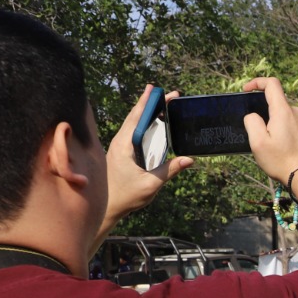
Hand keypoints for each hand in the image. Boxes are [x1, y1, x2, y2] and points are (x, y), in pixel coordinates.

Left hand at [105, 84, 192, 222]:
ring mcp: (119, 146)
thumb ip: (170, 170)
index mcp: (124, 145)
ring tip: (159, 101)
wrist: (108, 206)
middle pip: (135, 116)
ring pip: (133, 122)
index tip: (158, 91)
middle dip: (150, 102)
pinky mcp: (121, 151)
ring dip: (146, 110)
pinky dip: (143, 121)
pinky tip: (150, 120)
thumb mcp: (151, 184)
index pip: (138, 118)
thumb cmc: (126, 196)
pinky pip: (133, 130)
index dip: (149, 104)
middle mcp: (120, 142)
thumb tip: (189, 160)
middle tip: (166, 92)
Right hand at [240, 77, 297, 181]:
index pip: (271, 84)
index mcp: (283, 110)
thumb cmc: (281, 161)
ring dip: (270, 121)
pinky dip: (279, 128)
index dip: (256, 82)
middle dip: (261, 110)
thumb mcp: (258, 142)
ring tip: (266, 141)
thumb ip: (252, 122)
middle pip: (275, 100)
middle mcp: (296, 112)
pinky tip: (277, 146)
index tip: (246, 90)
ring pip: (282, 114)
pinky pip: (289, 123)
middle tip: (253, 129)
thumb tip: (253, 116)